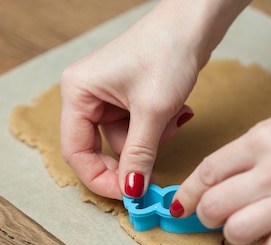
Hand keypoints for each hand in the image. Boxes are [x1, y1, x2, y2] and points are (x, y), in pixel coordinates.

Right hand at [59, 7, 200, 198]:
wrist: (195, 22)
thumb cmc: (167, 51)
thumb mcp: (153, 111)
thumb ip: (139, 155)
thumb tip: (131, 192)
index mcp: (77, 92)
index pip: (76, 151)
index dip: (99, 178)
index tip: (126, 196)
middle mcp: (85, 94)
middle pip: (98, 148)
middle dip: (130, 159)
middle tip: (151, 177)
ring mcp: (106, 96)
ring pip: (124, 141)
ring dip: (151, 141)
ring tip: (172, 118)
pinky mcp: (127, 97)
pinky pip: (137, 128)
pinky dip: (157, 129)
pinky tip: (174, 111)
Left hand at [172, 87, 270, 244]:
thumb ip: (249, 150)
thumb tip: (217, 177)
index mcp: (263, 139)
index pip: (207, 172)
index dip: (188, 193)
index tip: (183, 204)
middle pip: (214, 207)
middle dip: (207, 215)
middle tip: (217, 215)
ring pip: (237, 233)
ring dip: (235, 234)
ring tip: (248, 226)